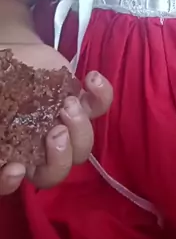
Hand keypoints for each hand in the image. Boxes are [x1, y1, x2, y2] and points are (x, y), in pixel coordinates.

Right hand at [0, 42, 112, 194]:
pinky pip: (100, 106)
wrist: (17, 56)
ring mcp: (65, 124)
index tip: (16, 168)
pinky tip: (91, 79)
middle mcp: (41, 146)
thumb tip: (0, 152)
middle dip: (61, 156)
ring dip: (80, 127)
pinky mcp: (82, 102)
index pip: (10, 181)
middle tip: (56, 131)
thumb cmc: (1, 81)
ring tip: (69, 103)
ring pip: (83, 144)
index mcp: (16, 150)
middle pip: (58, 170)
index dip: (11, 182)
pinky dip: (102, 95)